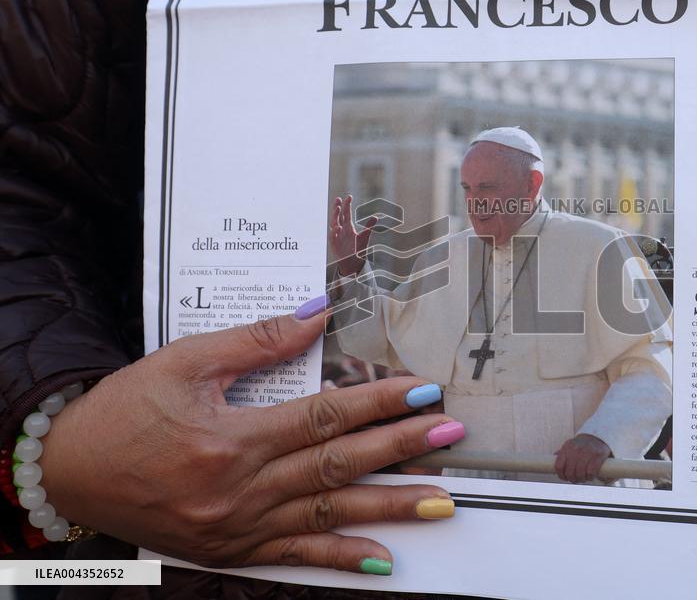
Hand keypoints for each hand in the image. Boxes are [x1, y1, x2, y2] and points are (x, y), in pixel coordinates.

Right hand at [39, 312, 463, 572]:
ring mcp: (238, 526)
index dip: (379, 403)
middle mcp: (241, 488)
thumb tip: (316, 315)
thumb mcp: (184, 362)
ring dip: (388, 506)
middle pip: (337, 464)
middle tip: (449, 435)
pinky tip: (381, 559)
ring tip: (440, 500)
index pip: (325, 416)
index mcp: (232, 437)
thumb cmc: (123, 412)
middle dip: (400, 449)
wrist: (69, 472)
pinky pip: (293, 557)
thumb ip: (255, 342)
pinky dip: (338, 557)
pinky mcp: (230, 549)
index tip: (423, 392)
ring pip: (327, 514)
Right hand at [329, 194, 376, 276]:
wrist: (353, 262)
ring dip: (335, 216)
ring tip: (338, 208)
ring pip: (334, 223)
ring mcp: (337, 235)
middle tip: (339, 199)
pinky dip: (335, 231)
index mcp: (349, 226)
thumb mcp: (364, 237)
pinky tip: (338, 227)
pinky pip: (333, 236)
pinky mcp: (334, 243)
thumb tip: (376, 217)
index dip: (347, 205)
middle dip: (338, 207)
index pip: (346, 213)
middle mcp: (342, 229)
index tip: (349, 197)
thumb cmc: (358, 249)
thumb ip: (369, 227)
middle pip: (338, 215)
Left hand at [554, 434, 611, 482]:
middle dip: (573, 479)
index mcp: (567, 447)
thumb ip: (562, 453)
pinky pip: (590, 472)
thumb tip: (552, 459)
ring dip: (581, 479)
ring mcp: (587, 452)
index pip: (559, 466)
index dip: (561, 475)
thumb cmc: (582, 445)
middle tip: (576, 479)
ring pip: (580, 473)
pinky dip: (590, 477)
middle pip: (570, 472)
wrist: (598, 437)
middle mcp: (576, 449)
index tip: (565, 478)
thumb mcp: (570, 446)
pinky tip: (590, 476)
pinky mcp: (597, 456)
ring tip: (583, 479)